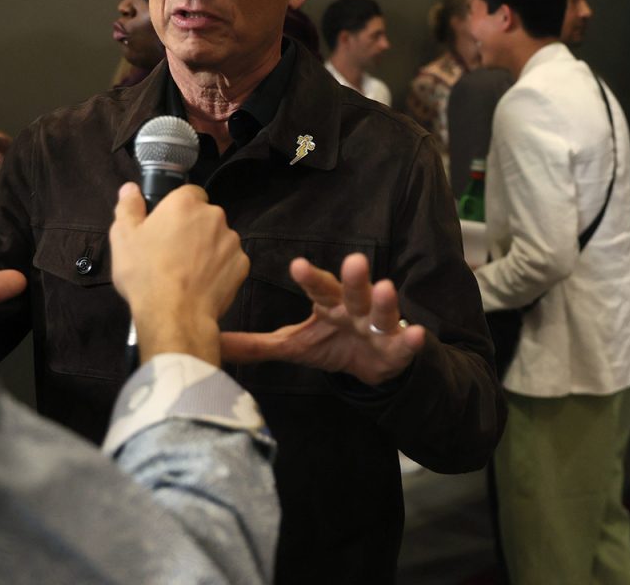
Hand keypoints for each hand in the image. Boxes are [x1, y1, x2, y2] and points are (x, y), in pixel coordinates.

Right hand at [109, 183, 248, 365]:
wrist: (175, 314)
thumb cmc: (146, 273)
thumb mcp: (124, 238)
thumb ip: (129, 208)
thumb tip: (130, 189)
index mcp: (185, 203)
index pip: (189, 193)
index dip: (178, 209)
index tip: (168, 226)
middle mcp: (214, 216)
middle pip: (205, 217)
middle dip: (193, 230)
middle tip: (173, 252)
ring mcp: (232, 241)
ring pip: (219, 239)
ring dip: (208, 249)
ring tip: (187, 271)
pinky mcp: (242, 265)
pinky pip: (230, 261)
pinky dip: (219, 269)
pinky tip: (202, 283)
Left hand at [220, 253, 425, 385]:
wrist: (372, 367)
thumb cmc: (332, 345)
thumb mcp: (294, 344)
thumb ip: (257, 344)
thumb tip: (212, 341)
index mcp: (329, 303)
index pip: (318, 287)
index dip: (310, 277)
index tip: (297, 265)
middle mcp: (355, 308)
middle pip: (353, 289)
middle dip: (353, 277)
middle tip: (352, 262)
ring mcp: (379, 326)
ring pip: (382, 311)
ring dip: (385, 301)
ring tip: (385, 287)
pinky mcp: (398, 348)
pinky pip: (405, 343)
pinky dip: (412, 339)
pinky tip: (416, 333)